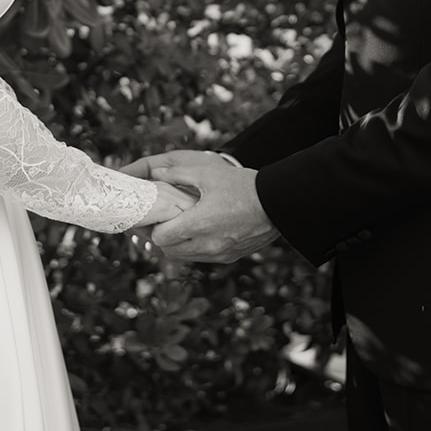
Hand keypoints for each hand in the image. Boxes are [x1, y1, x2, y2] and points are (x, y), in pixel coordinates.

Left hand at [126, 150, 278, 263]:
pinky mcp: (229, 258)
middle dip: (163, 236)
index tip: (155, 214)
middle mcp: (207, 244)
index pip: (161, 237)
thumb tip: (156, 174)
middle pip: (169, 250)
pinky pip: (201, 258)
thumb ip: (178, 174)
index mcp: (198, 224)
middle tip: (163, 219)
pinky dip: (193, 248)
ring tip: (179, 225)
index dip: (154, 226)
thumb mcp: (208, 172)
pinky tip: (197, 231)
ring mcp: (218, 254)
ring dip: (177, 244)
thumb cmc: (242, 185)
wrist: (276, 204)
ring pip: (184, 257)